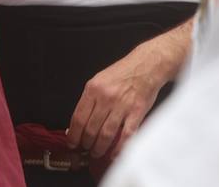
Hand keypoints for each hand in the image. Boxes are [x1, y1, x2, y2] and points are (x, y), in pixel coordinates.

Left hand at [67, 44, 167, 160]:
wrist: (146, 65)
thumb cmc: (123, 73)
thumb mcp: (99, 80)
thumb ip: (89, 100)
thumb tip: (78, 123)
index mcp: (93, 89)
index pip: (78, 118)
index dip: (73, 135)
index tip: (72, 143)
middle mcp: (106, 98)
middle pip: (90, 129)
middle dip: (86, 144)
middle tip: (85, 149)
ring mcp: (122, 106)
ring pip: (105, 135)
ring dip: (99, 148)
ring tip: (96, 153)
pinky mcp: (136, 112)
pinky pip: (125, 135)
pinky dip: (119, 148)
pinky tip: (114, 154)